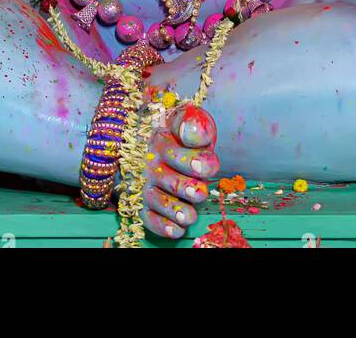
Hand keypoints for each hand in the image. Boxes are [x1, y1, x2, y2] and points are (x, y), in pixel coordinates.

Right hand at [142, 104, 219, 240]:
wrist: (174, 151)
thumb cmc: (187, 139)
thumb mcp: (194, 125)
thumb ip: (196, 126)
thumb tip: (192, 132)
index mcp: (161, 140)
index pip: (172, 150)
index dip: (191, 159)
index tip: (209, 166)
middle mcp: (151, 164)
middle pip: (165, 178)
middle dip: (185, 187)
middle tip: (200, 192)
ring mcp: (147, 186)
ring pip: (156, 200)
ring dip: (174, 209)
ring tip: (190, 216)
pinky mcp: (146, 207)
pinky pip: (150, 219)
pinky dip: (162, 226)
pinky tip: (177, 229)